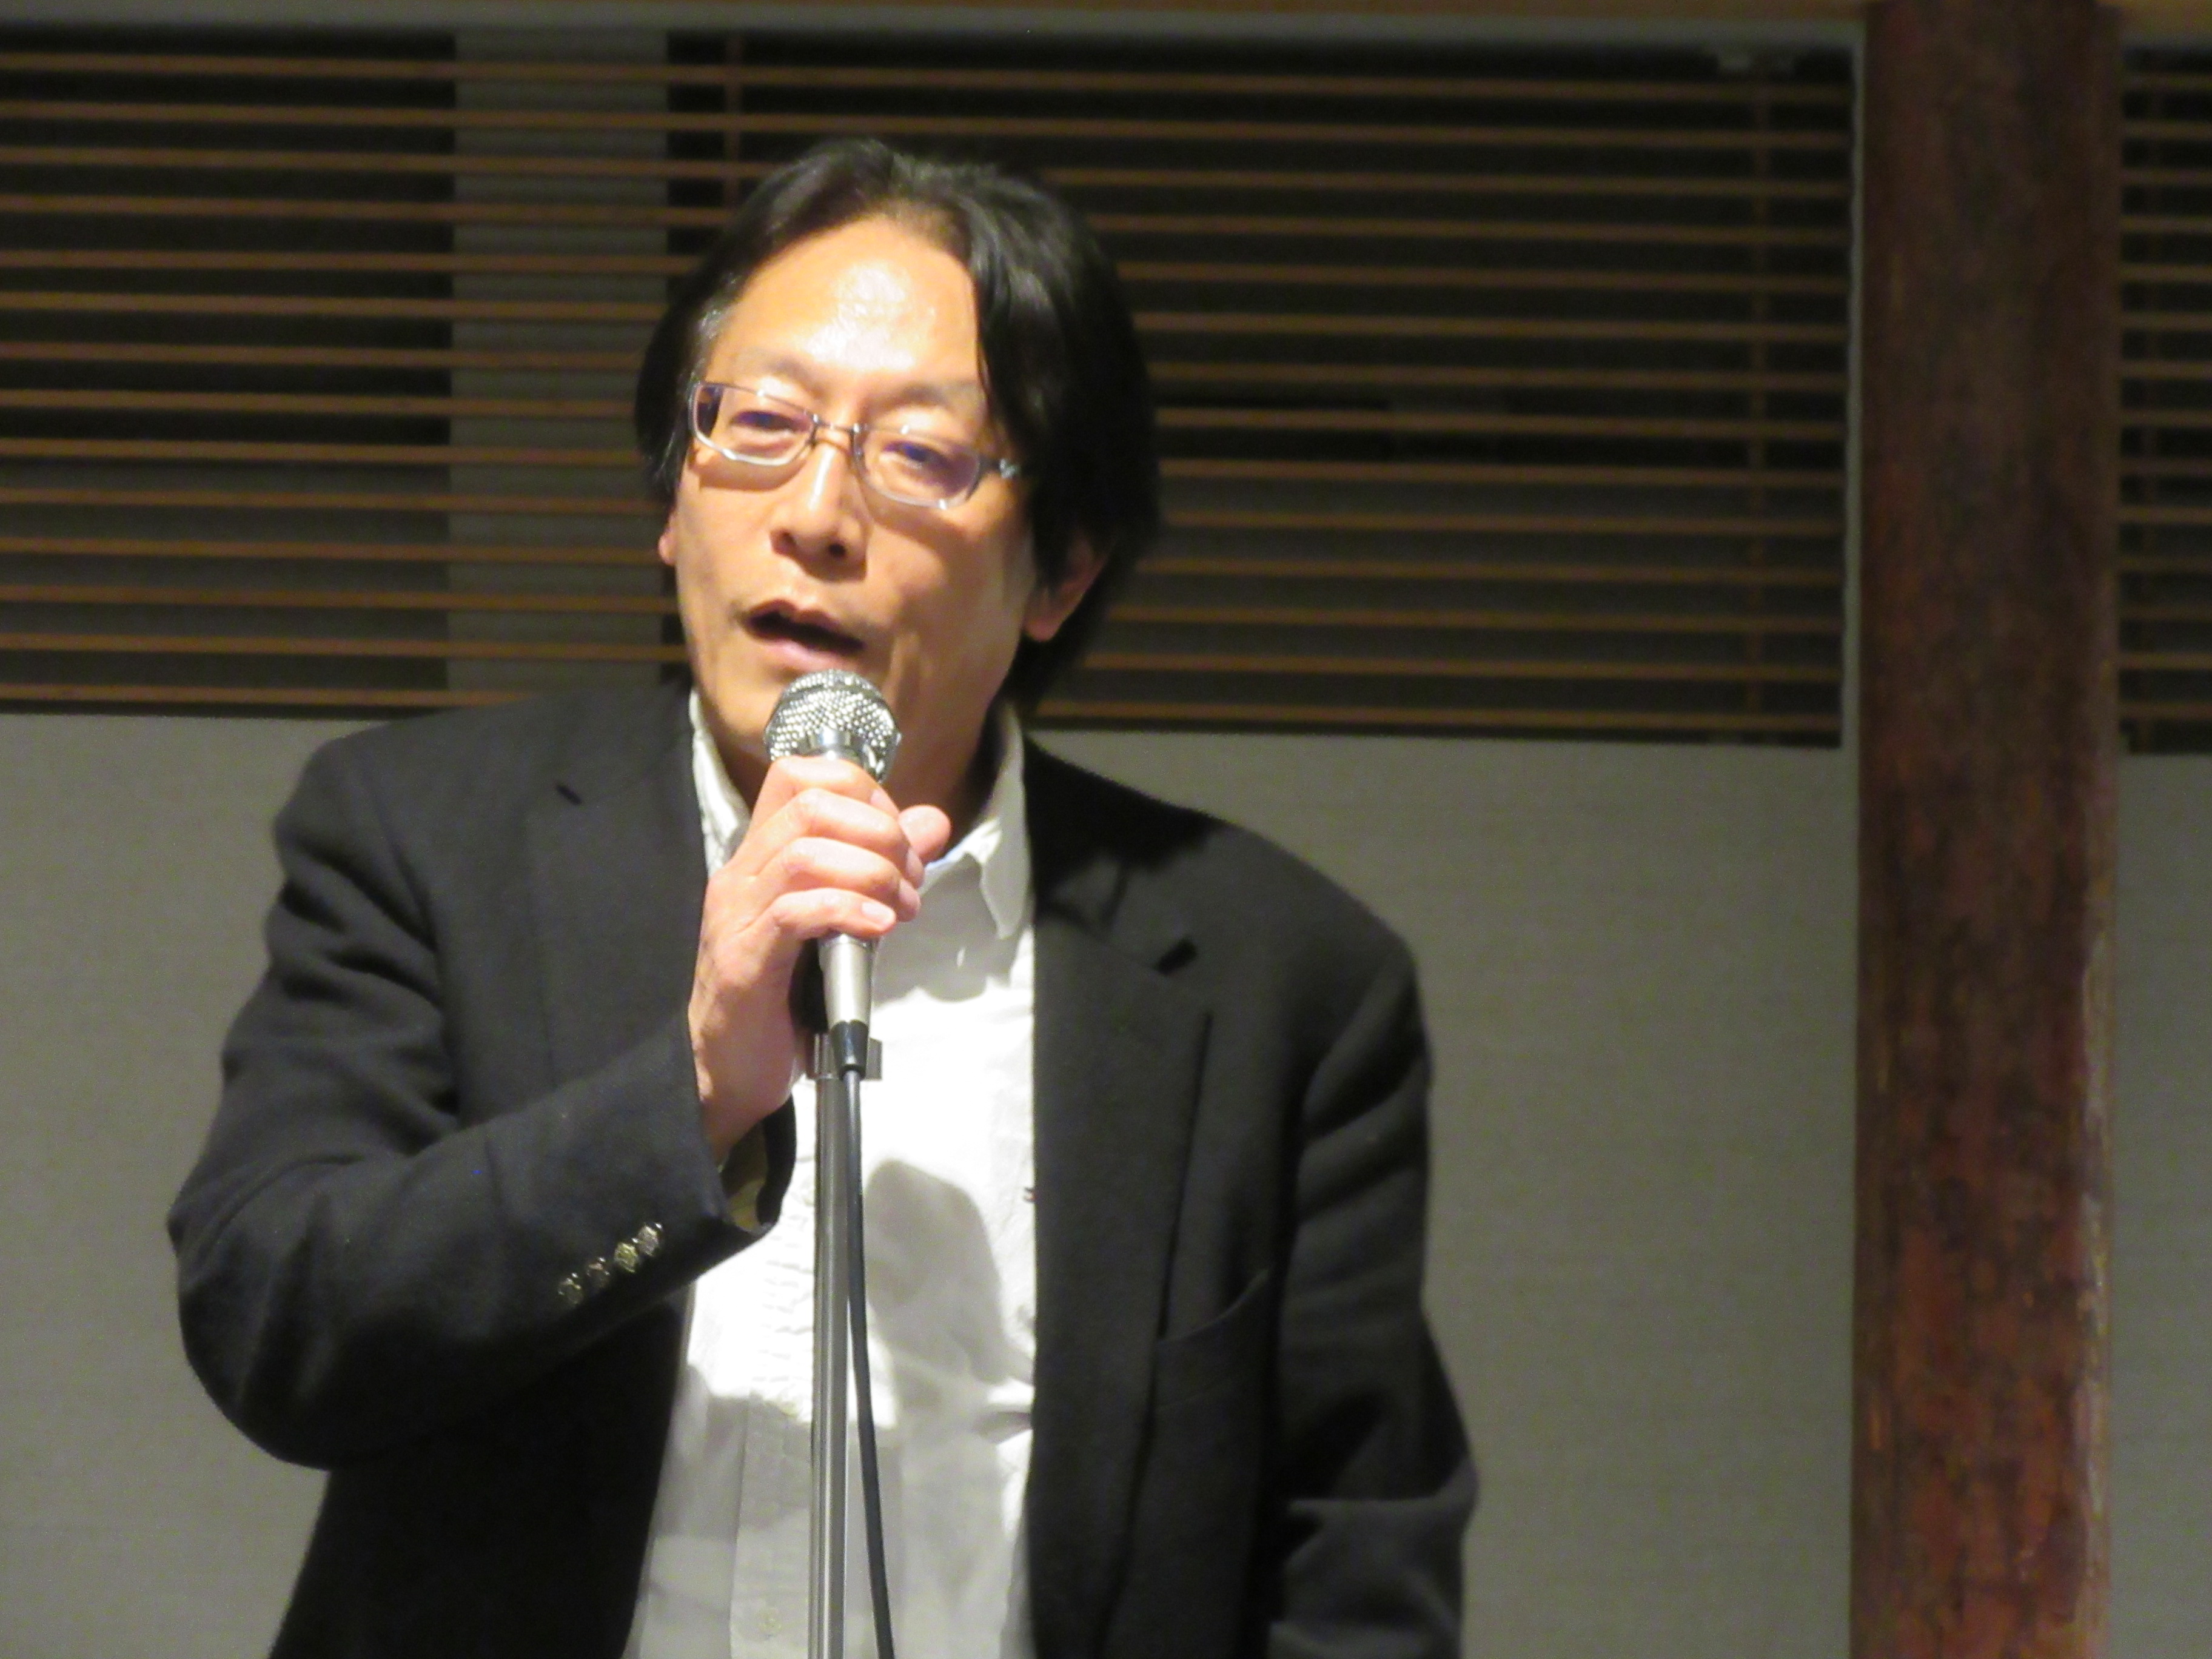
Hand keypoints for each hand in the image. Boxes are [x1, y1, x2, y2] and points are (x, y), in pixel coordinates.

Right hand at [688, 755, 951, 1159]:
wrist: (730, 1069)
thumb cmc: (788, 994)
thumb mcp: (845, 917)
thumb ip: (884, 865)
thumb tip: (933, 821)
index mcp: (763, 854)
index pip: (801, 773)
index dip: (864, 791)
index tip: (899, 839)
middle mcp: (743, 872)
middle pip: (811, 803)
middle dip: (880, 833)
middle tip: (912, 880)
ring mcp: (737, 913)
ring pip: (806, 852)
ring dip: (873, 873)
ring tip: (902, 910)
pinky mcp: (744, 959)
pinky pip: (795, 911)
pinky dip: (848, 910)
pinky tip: (878, 928)